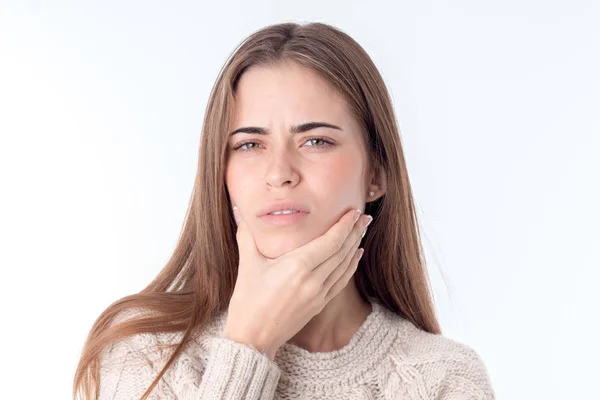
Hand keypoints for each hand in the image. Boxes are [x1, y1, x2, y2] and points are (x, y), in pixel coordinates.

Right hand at [222, 206, 372, 359]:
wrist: (252, 339)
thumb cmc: (247, 302)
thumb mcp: (247, 265)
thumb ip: (246, 235)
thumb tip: (238, 210)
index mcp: (298, 267)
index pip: (331, 241)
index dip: (345, 225)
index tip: (353, 211)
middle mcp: (313, 280)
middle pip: (342, 251)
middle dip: (355, 231)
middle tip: (364, 216)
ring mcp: (319, 294)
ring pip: (345, 265)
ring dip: (355, 246)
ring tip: (362, 230)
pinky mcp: (319, 304)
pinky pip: (341, 281)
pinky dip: (351, 266)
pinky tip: (356, 255)